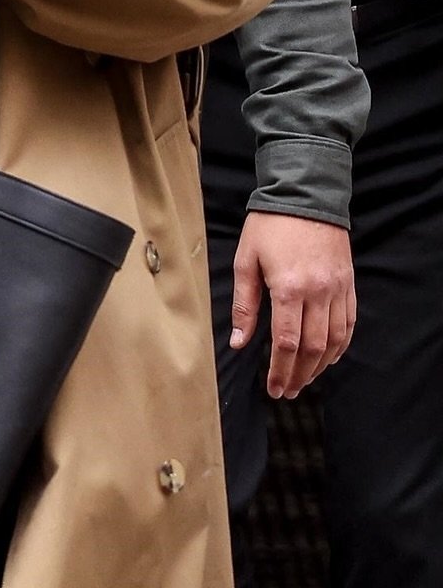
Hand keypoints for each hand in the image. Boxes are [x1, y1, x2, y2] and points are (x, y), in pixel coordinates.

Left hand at [229, 211, 354, 398]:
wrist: (305, 195)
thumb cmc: (269, 225)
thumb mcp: (246, 260)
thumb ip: (245, 304)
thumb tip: (239, 342)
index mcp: (289, 288)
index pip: (286, 342)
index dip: (280, 370)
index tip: (274, 388)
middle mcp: (318, 292)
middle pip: (312, 348)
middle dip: (299, 375)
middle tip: (288, 392)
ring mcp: (337, 289)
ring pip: (334, 341)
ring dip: (320, 366)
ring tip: (305, 380)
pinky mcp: (348, 283)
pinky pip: (348, 323)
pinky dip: (340, 345)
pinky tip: (329, 357)